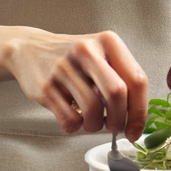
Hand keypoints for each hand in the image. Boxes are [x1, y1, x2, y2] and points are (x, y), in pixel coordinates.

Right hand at [1, 28, 147, 140]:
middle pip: (117, 93)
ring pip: (93, 110)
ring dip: (96, 126)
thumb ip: (121, 78)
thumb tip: (136, 117)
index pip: (136, 79)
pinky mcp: (46, 87)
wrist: (31, 49)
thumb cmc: (75, 59)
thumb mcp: (101, 55)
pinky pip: (70, 120)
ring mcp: (64, 68)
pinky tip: (74, 117)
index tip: (136, 129)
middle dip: (120, 120)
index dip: (140, 111)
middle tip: (116, 128)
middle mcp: (86, 51)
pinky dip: (75, 127)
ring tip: (92, 121)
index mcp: (108, 42)